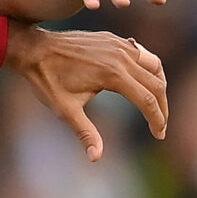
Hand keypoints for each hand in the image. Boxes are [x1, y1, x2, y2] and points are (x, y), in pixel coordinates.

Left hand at [5, 24, 168, 161]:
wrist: (35, 50)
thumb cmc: (48, 80)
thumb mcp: (65, 110)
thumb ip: (85, 133)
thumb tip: (96, 158)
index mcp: (113, 75)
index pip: (147, 100)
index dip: (157, 120)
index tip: (159, 135)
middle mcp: (121, 57)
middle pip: (156, 83)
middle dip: (162, 107)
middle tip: (161, 125)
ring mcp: (118, 45)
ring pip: (154, 64)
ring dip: (159, 84)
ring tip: (158, 104)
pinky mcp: (113, 39)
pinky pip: (141, 53)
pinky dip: (148, 68)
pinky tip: (144, 81)